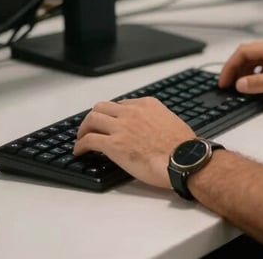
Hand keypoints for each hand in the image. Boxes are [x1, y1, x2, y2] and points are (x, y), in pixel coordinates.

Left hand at [74, 97, 192, 187]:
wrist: (183, 159)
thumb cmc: (182, 146)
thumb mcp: (170, 121)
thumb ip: (156, 119)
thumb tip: (150, 128)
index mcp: (147, 104)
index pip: (121, 104)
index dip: (111, 115)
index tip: (108, 124)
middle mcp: (132, 111)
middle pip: (102, 107)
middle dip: (93, 118)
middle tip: (90, 129)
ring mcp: (122, 127)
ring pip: (92, 118)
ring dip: (83, 129)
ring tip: (81, 139)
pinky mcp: (114, 144)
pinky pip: (89, 140)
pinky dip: (80, 145)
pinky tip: (79, 152)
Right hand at [218, 37, 262, 101]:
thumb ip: (259, 83)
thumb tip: (240, 84)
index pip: (243, 52)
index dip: (230, 67)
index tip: (223, 81)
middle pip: (249, 54)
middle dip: (236, 69)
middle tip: (228, 86)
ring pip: (258, 60)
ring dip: (246, 73)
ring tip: (241, 88)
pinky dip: (258, 75)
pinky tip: (258, 87)